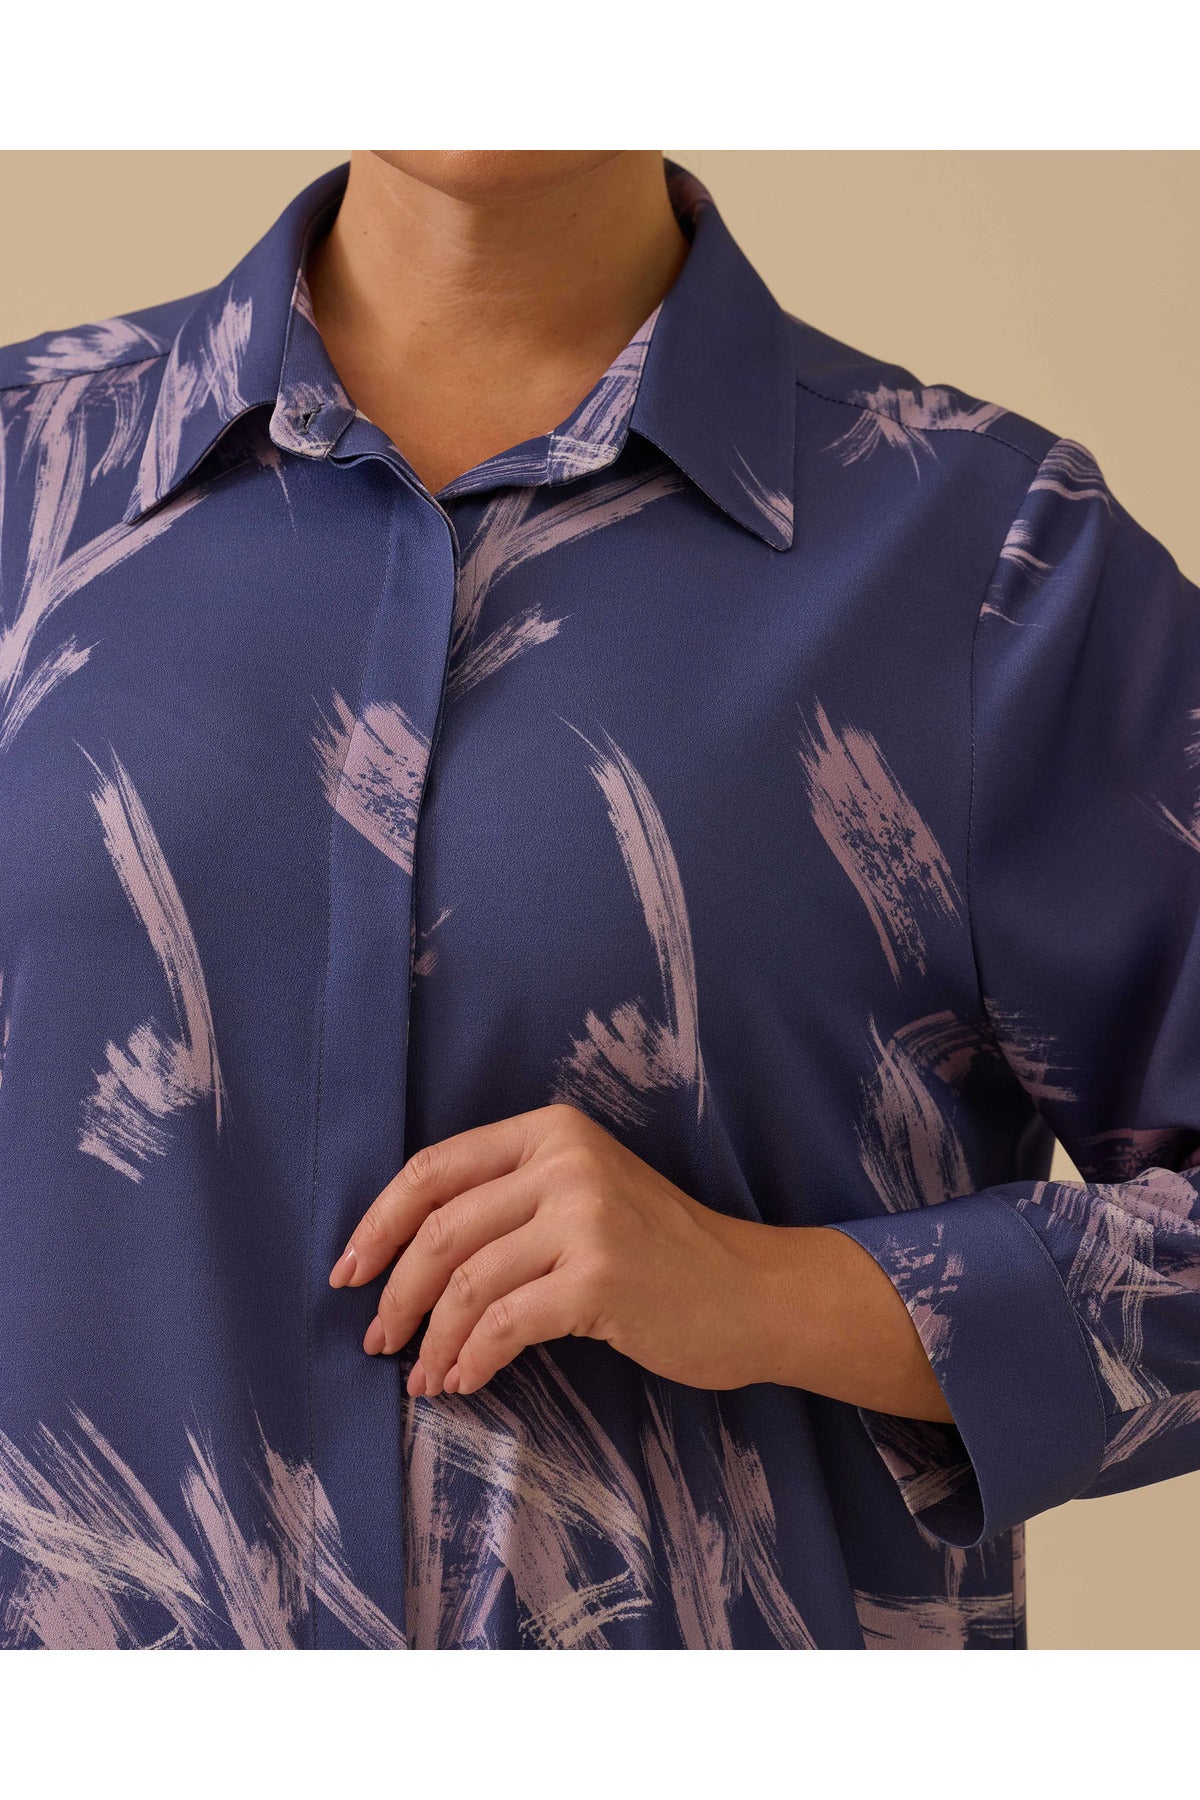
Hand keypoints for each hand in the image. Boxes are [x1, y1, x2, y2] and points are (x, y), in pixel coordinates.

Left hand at [328, 1102, 789, 1397]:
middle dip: (395, 1292)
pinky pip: (503, 1324)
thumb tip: (403, 1257)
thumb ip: (509, 1202)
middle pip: (440, 1228)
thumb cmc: (659, 1254)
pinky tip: (466, 1380)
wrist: (752, 1292)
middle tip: (377, 1339)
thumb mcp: (584, 1197)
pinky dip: (471, 1359)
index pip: (432, 1167)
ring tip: (424, 1377)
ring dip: (431, 1339)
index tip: (348, 1273)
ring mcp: (584, 1216)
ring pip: (465, 1282)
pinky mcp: (600, 1277)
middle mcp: (564, 1160)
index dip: (378, 1223)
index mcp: (551, 1130)